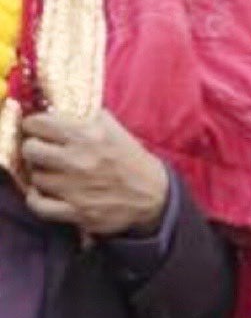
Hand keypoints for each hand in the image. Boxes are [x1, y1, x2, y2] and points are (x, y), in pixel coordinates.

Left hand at [22, 109, 169, 236]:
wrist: (152, 194)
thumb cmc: (129, 158)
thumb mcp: (110, 126)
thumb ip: (82, 113)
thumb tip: (53, 105)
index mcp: (86, 134)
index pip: (37, 123)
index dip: (35, 126)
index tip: (39, 131)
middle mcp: (78, 160)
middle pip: (31, 150)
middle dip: (34, 149)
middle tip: (42, 152)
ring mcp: (76, 189)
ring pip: (36, 178)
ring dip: (42, 175)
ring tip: (52, 173)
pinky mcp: (78, 212)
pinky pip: (40, 206)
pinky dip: (37, 200)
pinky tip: (43, 194)